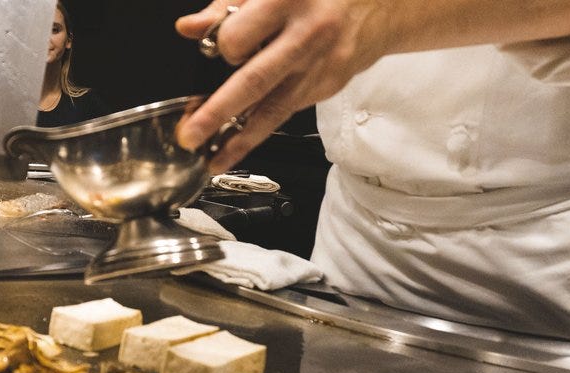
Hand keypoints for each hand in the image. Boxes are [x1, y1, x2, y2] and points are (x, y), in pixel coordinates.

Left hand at [175, 0, 392, 172]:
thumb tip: (189, 28)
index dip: (220, 48)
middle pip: (254, 82)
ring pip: (273, 110)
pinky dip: (261, 128)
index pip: (238, 38)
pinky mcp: (327, 86)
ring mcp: (319, 66)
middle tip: (190, 135)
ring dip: (239, 140)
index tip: (213, 49)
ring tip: (213, 160)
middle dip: (218, 113)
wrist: (380, 2)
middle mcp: (304, 36)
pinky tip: (239, 141)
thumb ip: (227, 5)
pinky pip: (286, 110)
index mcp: (286, 0)